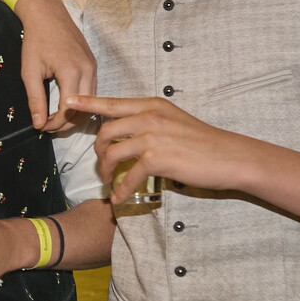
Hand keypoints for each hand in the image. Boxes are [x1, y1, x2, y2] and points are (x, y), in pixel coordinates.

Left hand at [16, 0, 95, 130]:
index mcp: (72, 72)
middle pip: (84, 110)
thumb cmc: (36, 40)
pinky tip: (64, 105)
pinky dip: (79, 102)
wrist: (48, 14)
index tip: (41, 127)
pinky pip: (91, 90)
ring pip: (90, 102)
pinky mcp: (93, 64)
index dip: (55, 124)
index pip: (69, 110)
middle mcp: (88, 70)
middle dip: (66, 124)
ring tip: (54, 119)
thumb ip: (35, 99)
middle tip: (48, 127)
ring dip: (74, 114)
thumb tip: (38, 124)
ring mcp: (93, 67)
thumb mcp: (30, 71)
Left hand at [67, 94, 255, 198]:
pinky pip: (128, 176)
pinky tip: (121, 198)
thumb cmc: (204, 142)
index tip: (69, 102)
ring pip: (112, 153)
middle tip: (101, 165)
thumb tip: (129, 132)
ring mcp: (152, 137)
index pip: (113, 103)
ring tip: (109, 182)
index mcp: (153, 105)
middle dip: (97, 150)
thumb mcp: (174, 121)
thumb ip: (151, 121)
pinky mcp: (157, 158)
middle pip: (105, 131)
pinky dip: (121, 190)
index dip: (88, 103)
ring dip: (106, 171)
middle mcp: (150, 117)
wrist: (230, 157)